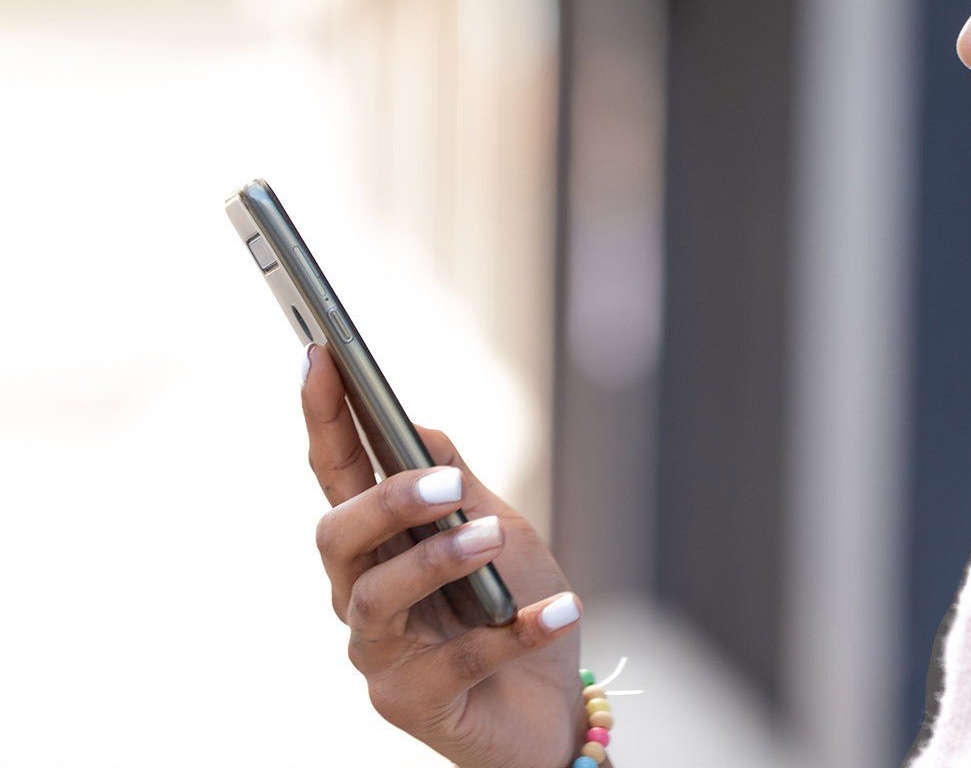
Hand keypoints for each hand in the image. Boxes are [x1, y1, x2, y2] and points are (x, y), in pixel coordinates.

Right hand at [302, 344, 586, 767]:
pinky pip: (457, 661)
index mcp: (378, 545)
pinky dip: (514, 631)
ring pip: (377, 597)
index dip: (324, 417)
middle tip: (446, 484)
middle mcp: (361, 596)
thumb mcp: (499, 529)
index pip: (338, 474)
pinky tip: (559, 610)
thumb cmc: (513, 607)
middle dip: (386, 503)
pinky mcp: (410, 704)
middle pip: (338, 536)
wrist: (550, 707)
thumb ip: (457, 483)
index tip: (320, 355)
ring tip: (493, 539)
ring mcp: (379, 654)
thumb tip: (413, 424)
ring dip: (438, 562)